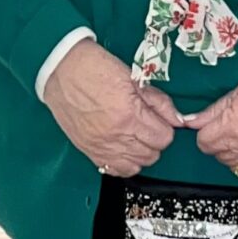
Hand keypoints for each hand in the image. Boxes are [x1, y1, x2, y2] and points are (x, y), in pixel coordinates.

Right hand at [43, 39, 179, 176]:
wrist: (60, 70)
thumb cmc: (93, 67)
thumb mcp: (132, 78)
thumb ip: (157, 101)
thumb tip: (176, 118)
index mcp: (129, 114)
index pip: (164, 138)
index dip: (165, 128)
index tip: (159, 119)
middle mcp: (116, 135)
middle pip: (152, 154)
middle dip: (154, 140)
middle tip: (147, 125)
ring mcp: (101, 146)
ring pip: (136, 165)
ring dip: (140, 152)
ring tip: (134, 135)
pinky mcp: (88, 150)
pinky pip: (114, 170)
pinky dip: (123, 162)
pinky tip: (122, 147)